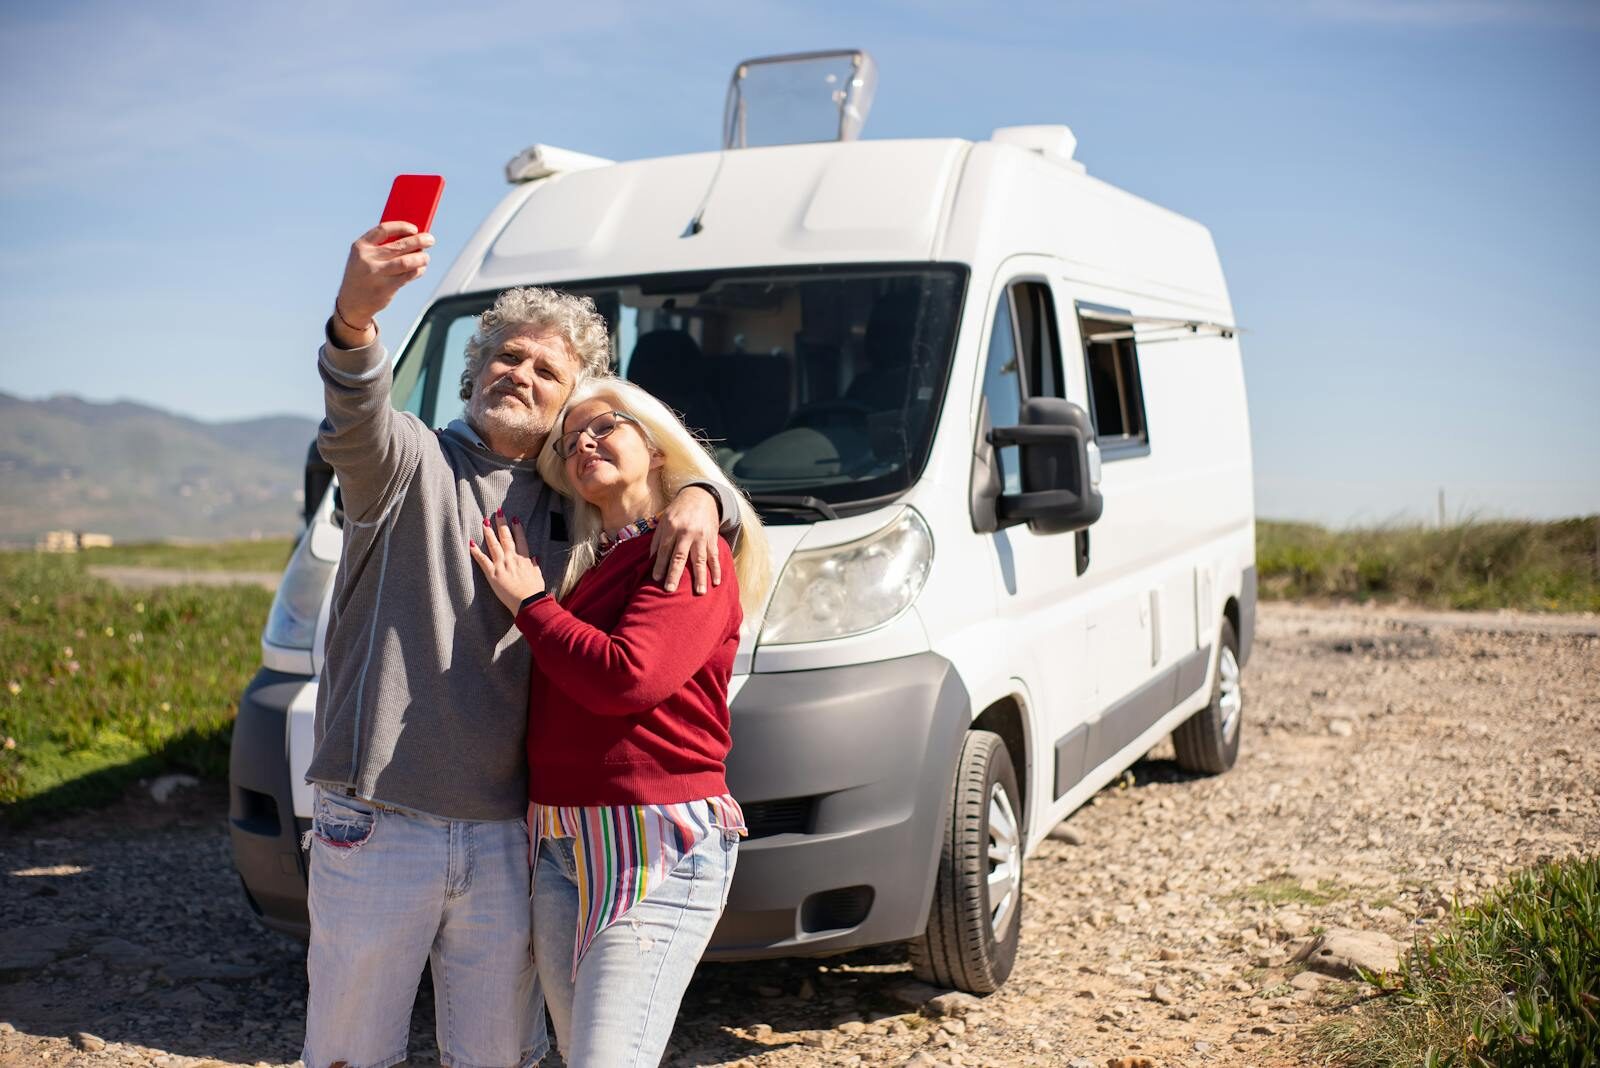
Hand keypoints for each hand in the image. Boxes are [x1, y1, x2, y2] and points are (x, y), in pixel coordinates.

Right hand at [330, 221, 434, 346]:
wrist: (352, 303)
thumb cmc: (364, 274)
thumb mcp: (364, 258)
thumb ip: (382, 248)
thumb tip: (413, 238)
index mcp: (360, 246)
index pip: (383, 230)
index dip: (401, 227)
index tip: (414, 228)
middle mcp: (367, 259)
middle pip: (399, 245)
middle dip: (418, 241)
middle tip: (430, 240)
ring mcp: (376, 274)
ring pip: (406, 262)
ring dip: (421, 258)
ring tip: (426, 257)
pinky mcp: (385, 288)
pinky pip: (407, 276)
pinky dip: (417, 271)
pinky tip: (420, 269)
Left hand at [468, 511, 545, 612]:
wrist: (528, 602)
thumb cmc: (534, 591)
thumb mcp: (538, 576)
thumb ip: (535, 565)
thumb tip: (535, 557)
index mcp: (524, 559)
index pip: (521, 540)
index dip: (517, 528)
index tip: (514, 518)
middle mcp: (512, 558)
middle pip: (506, 537)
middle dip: (502, 524)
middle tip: (498, 512)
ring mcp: (501, 565)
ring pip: (494, 545)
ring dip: (489, 532)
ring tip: (485, 522)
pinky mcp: (492, 574)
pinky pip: (482, 560)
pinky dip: (476, 551)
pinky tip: (471, 543)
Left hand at [650, 486, 721, 593]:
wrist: (701, 496)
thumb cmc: (678, 511)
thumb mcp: (664, 520)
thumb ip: (657, 540)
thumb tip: (650, 560)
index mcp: (672, 527)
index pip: (664, 550)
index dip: (659, 565)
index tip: (656, 579)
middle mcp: (687, 532)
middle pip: (680, 556)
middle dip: (674, 574)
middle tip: (670, 590)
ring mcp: (701, 536)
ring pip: (700, 559)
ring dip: (700, 577)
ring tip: (700, 592)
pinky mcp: (712, 538)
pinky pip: (714, 556)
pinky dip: (716, 569)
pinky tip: (716, 582)